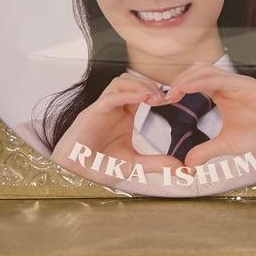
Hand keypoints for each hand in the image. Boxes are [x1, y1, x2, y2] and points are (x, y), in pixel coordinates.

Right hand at [52, 72, 180, 177]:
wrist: (74, 176)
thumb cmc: (98, 166)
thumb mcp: (133, 165)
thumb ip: (156, 163)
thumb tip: (180, 169)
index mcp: (124, 113)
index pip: (141, 90)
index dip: (156, 90)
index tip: (171, 99)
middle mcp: (113, 106)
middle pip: (131, 80)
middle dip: (149, 84)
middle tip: (164, 97)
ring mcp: (102, 108)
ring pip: (120, 82)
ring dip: (139, 85)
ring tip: (154, 97)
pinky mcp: (92, 113)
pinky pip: (110, 96)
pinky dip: (127, 94)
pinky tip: (143, 99)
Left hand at [163, 64, 255, 167]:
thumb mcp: (227, 145)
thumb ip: (206, 150)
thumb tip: (187, 165)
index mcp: (223, 93)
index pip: (196, 82)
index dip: (179, 88)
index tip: (164, 101)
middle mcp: (229, 84)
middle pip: (198, 71)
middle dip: (179, 81)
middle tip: (164, 97)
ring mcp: (238, 82)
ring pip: (206, 71)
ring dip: (186, 79)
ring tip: (172, 93)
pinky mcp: (247, 85)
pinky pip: (220, 78)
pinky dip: (201, 81)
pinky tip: (187, 89)